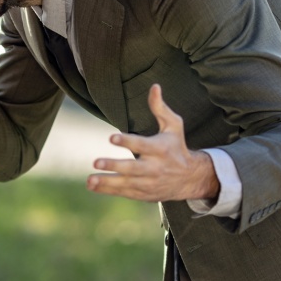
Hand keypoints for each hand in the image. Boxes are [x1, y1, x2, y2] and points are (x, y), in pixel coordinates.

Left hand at [86, 84, 219, 202]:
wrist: (190, 178)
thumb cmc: (177, 146)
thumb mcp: (174, 126)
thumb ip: (160, 108)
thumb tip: (154, 86)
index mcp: (160, 149)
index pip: (142, 145)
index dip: (127, 141)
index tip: (112, 137)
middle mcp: (154, 168)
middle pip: (132, 168)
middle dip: (114, 166)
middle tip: (96, 162)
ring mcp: (149, 183)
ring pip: (126, 184)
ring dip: (106, 182)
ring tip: (89, 180)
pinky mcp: (143, 193)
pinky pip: (124, 192)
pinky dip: (108, 190)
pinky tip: (92, 186)